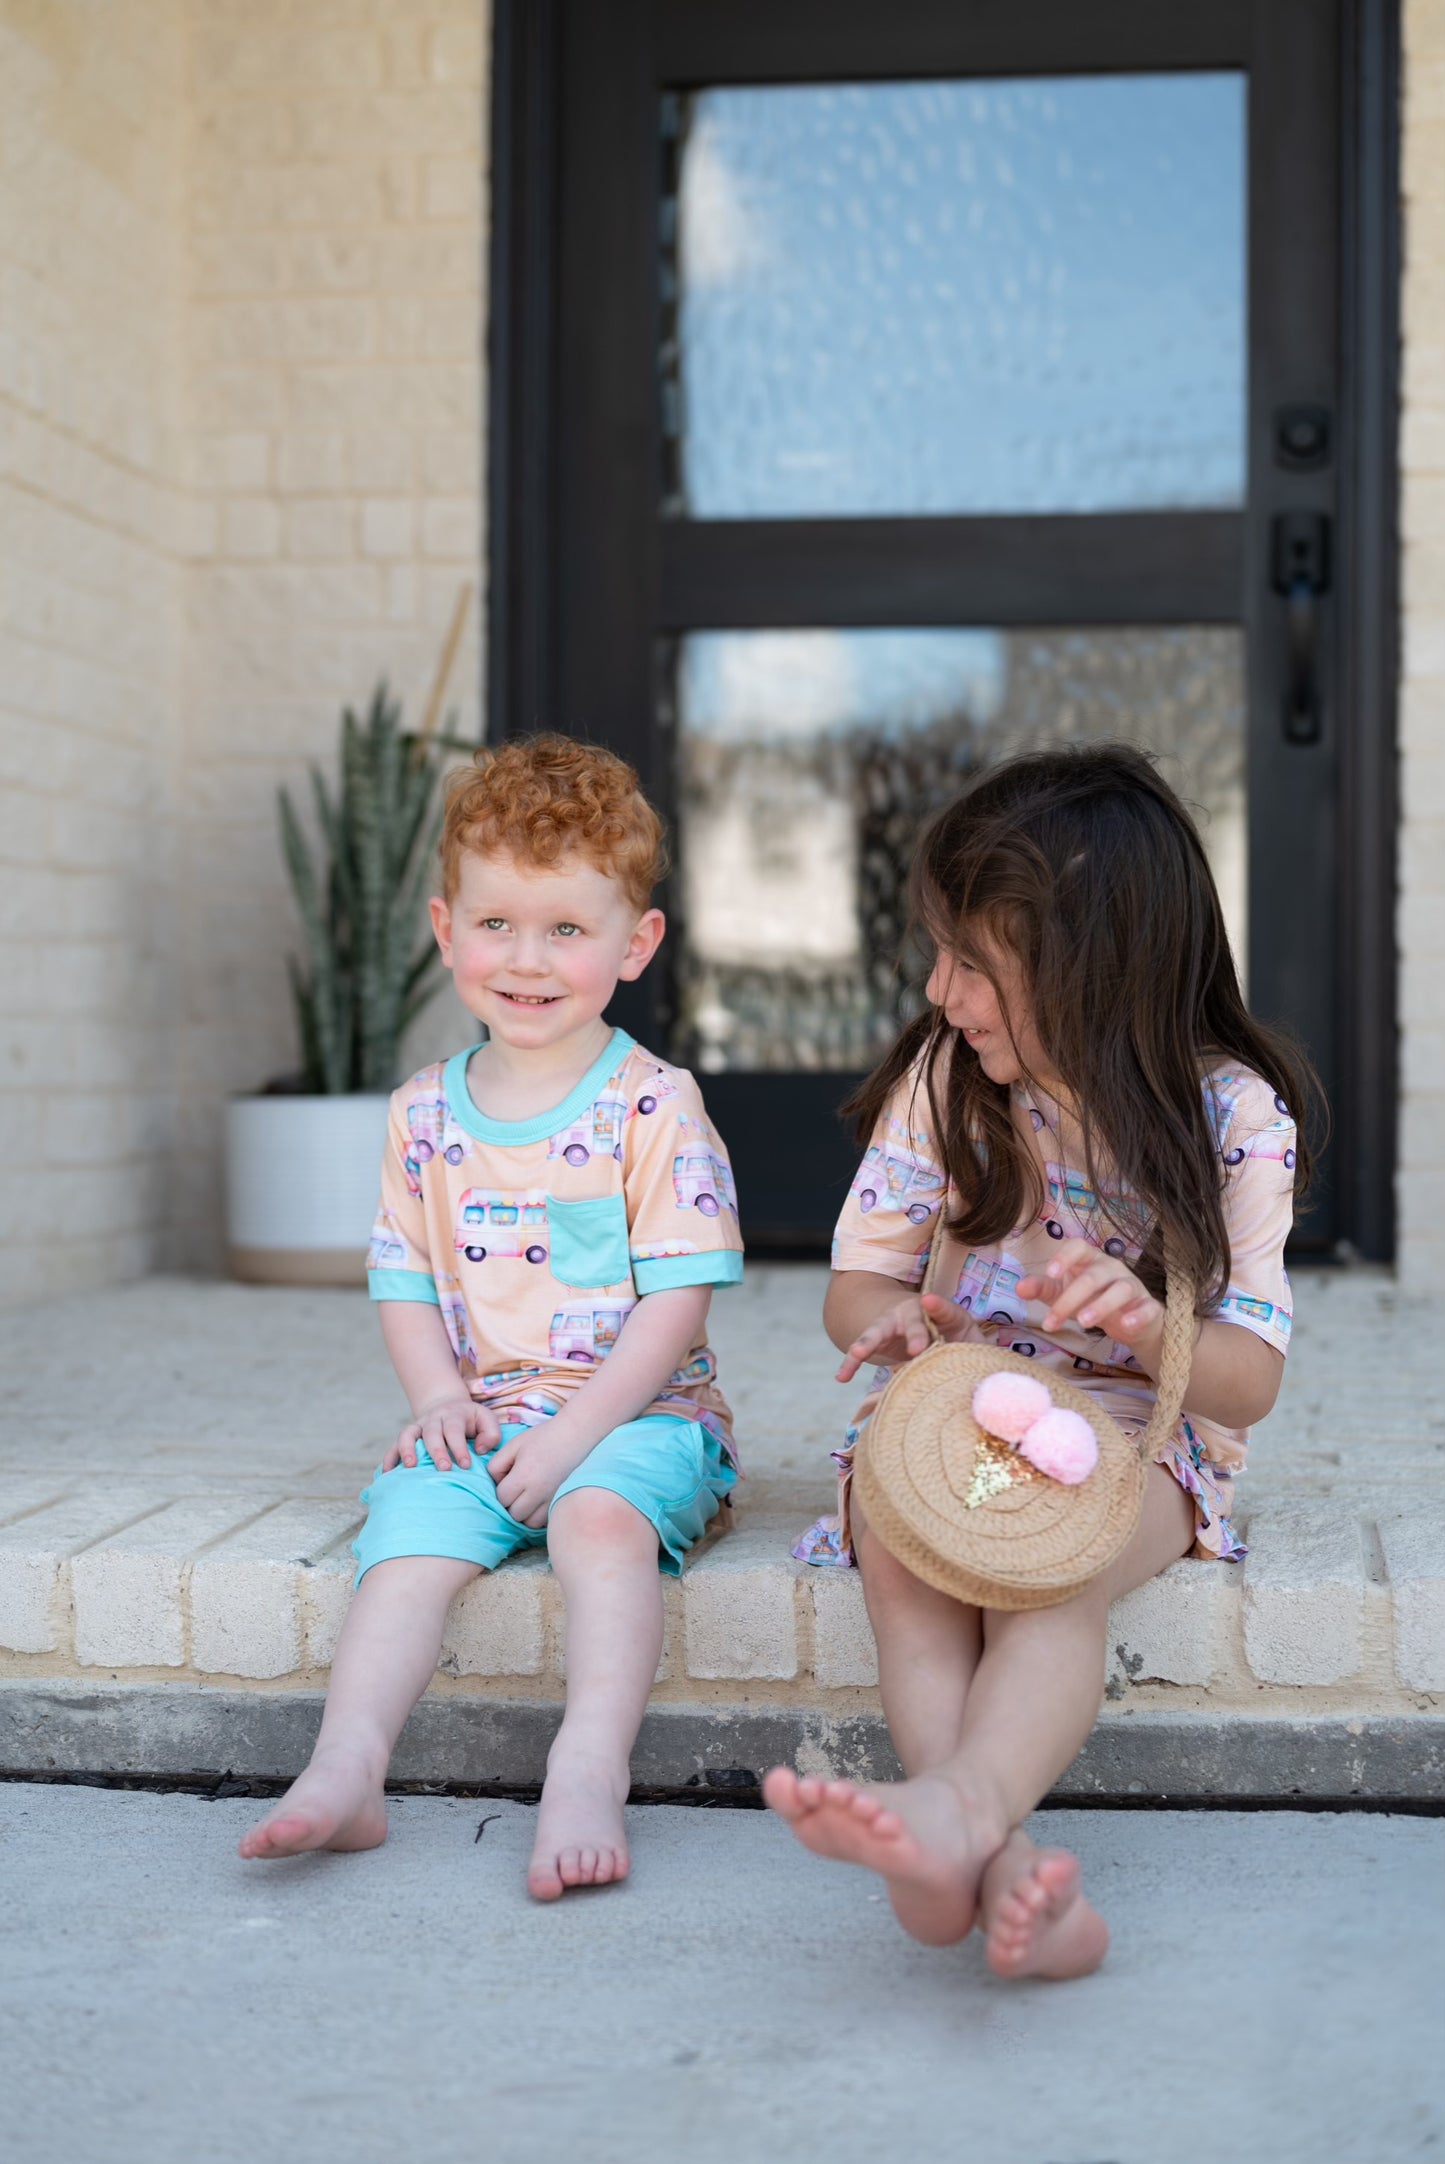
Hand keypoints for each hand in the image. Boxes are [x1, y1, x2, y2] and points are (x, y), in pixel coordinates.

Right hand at [384, 1393, 499, 1472]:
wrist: (448, 1406)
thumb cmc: (471, 1420)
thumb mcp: (487, 1420)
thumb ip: (491, 1434)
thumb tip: (481, 1450)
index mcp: (454, 1415)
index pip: (455, 1430)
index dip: (459, 1447)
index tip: (465, 1465)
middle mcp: (433, 1419)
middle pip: (432, 1432)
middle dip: (437, 1451)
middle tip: (444, 1469)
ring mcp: (418, 1426)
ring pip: (408, 1434)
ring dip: (407, 1450)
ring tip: (410, 1467)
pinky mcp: (408, 1436)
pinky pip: (394, 1445)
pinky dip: (389, 1458)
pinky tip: (387, 1474)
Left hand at [486, 1421, 590, 1527]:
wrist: (575, 1435)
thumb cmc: (542, 1438)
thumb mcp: (514, 1445)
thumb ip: (496, 1466)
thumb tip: (496, 1485)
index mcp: (524, 1475)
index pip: (502, 1498)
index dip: (501, 1490)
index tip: (508, 1480)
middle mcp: (539, 1491)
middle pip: (515, 1514)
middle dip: (512, 1504)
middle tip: (517, 1489)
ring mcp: (553, 1499)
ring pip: (530, 1522)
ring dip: (525, 1513)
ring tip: (528, 1497)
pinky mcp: (562, 1501)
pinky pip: (545, 1521)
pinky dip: (539, 1515)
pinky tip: (539, 1501)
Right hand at [835, 1292, 971, 1383]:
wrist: (926, 1334)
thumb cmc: (954, 1338)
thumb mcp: (967, 1339)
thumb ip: (973, 1346)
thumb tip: (983, 1368)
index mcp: (943, 1314)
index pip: (945, 1311)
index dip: (938, 1307)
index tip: (928, 1301)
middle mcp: (914, 1315)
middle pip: (912, 1322)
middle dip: (913, 1333)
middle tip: (917, 1349)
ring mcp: (892, 1326)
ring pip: (879, 1332)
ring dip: (868, 1343)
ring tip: (857, 1353)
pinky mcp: (877, 1341)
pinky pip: (861, 1352)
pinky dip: (850, 1363)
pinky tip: (841, 1376)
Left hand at [1016, 1239, 1162, 1353]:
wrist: (1131, 1322)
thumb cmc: (1091, 1300)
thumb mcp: (1064, 1293)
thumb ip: (1043, 1288)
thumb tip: (1019, 1287)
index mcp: (1090, 1260)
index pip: (1079, 1246)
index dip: (1065, 1257)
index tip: (1050, 1272)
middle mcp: (1112, 1268)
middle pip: (1093, 1276)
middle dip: (1071, 1298)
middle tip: (1052, 1322)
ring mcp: (1133, 1286)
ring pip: (1120, 1290)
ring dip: (1101, 1305)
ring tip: (1083, 1323)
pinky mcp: (1148, 1307)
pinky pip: (1147, 1308)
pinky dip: (1138, 1316)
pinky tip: (1125, 1326)